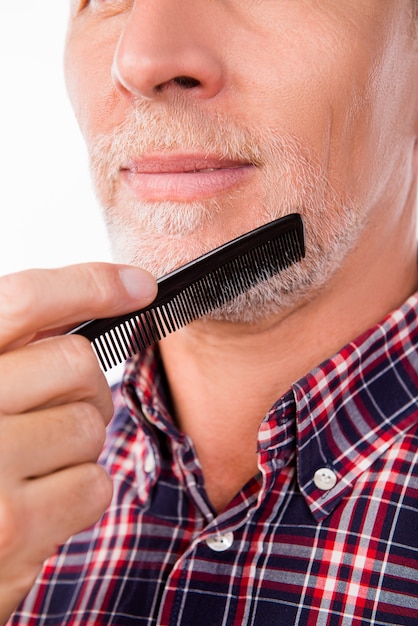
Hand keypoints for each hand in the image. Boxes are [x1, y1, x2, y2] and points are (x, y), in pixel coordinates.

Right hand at [0, 263, 156, 622]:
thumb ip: (12, 353)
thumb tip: (91, 306)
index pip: (24, 299)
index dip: (90, 284)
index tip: (138, 285)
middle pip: (75, 363)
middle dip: (84, 387)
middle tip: (59, 411)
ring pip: (90, 426)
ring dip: (77, 446)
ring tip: (33, 467)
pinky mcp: (12, 526)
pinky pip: (94, 484)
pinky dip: (79, 494)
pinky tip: (38, 504)